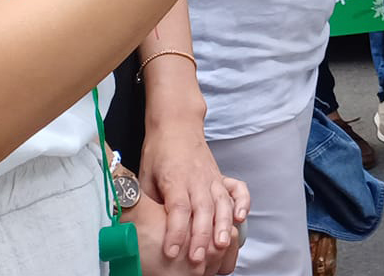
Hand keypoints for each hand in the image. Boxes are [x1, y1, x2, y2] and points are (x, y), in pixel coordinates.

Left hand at [138, 130, 249, 269]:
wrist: (176, 125)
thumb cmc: (158, 152)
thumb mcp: (144, 176)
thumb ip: (149, 201)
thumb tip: (141, 227)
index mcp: (174, 179)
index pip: (177, 209)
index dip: (175, 232)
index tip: (172, 252)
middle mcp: (196, 179)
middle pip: (202, 210)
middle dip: (201, 236)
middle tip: (198, 259)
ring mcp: (212, 177)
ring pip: (221, 203)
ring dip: (223, 225)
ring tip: (222, 245)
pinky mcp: (221, 176)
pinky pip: (237, 189)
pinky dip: (243, 202)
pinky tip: (242, 217)